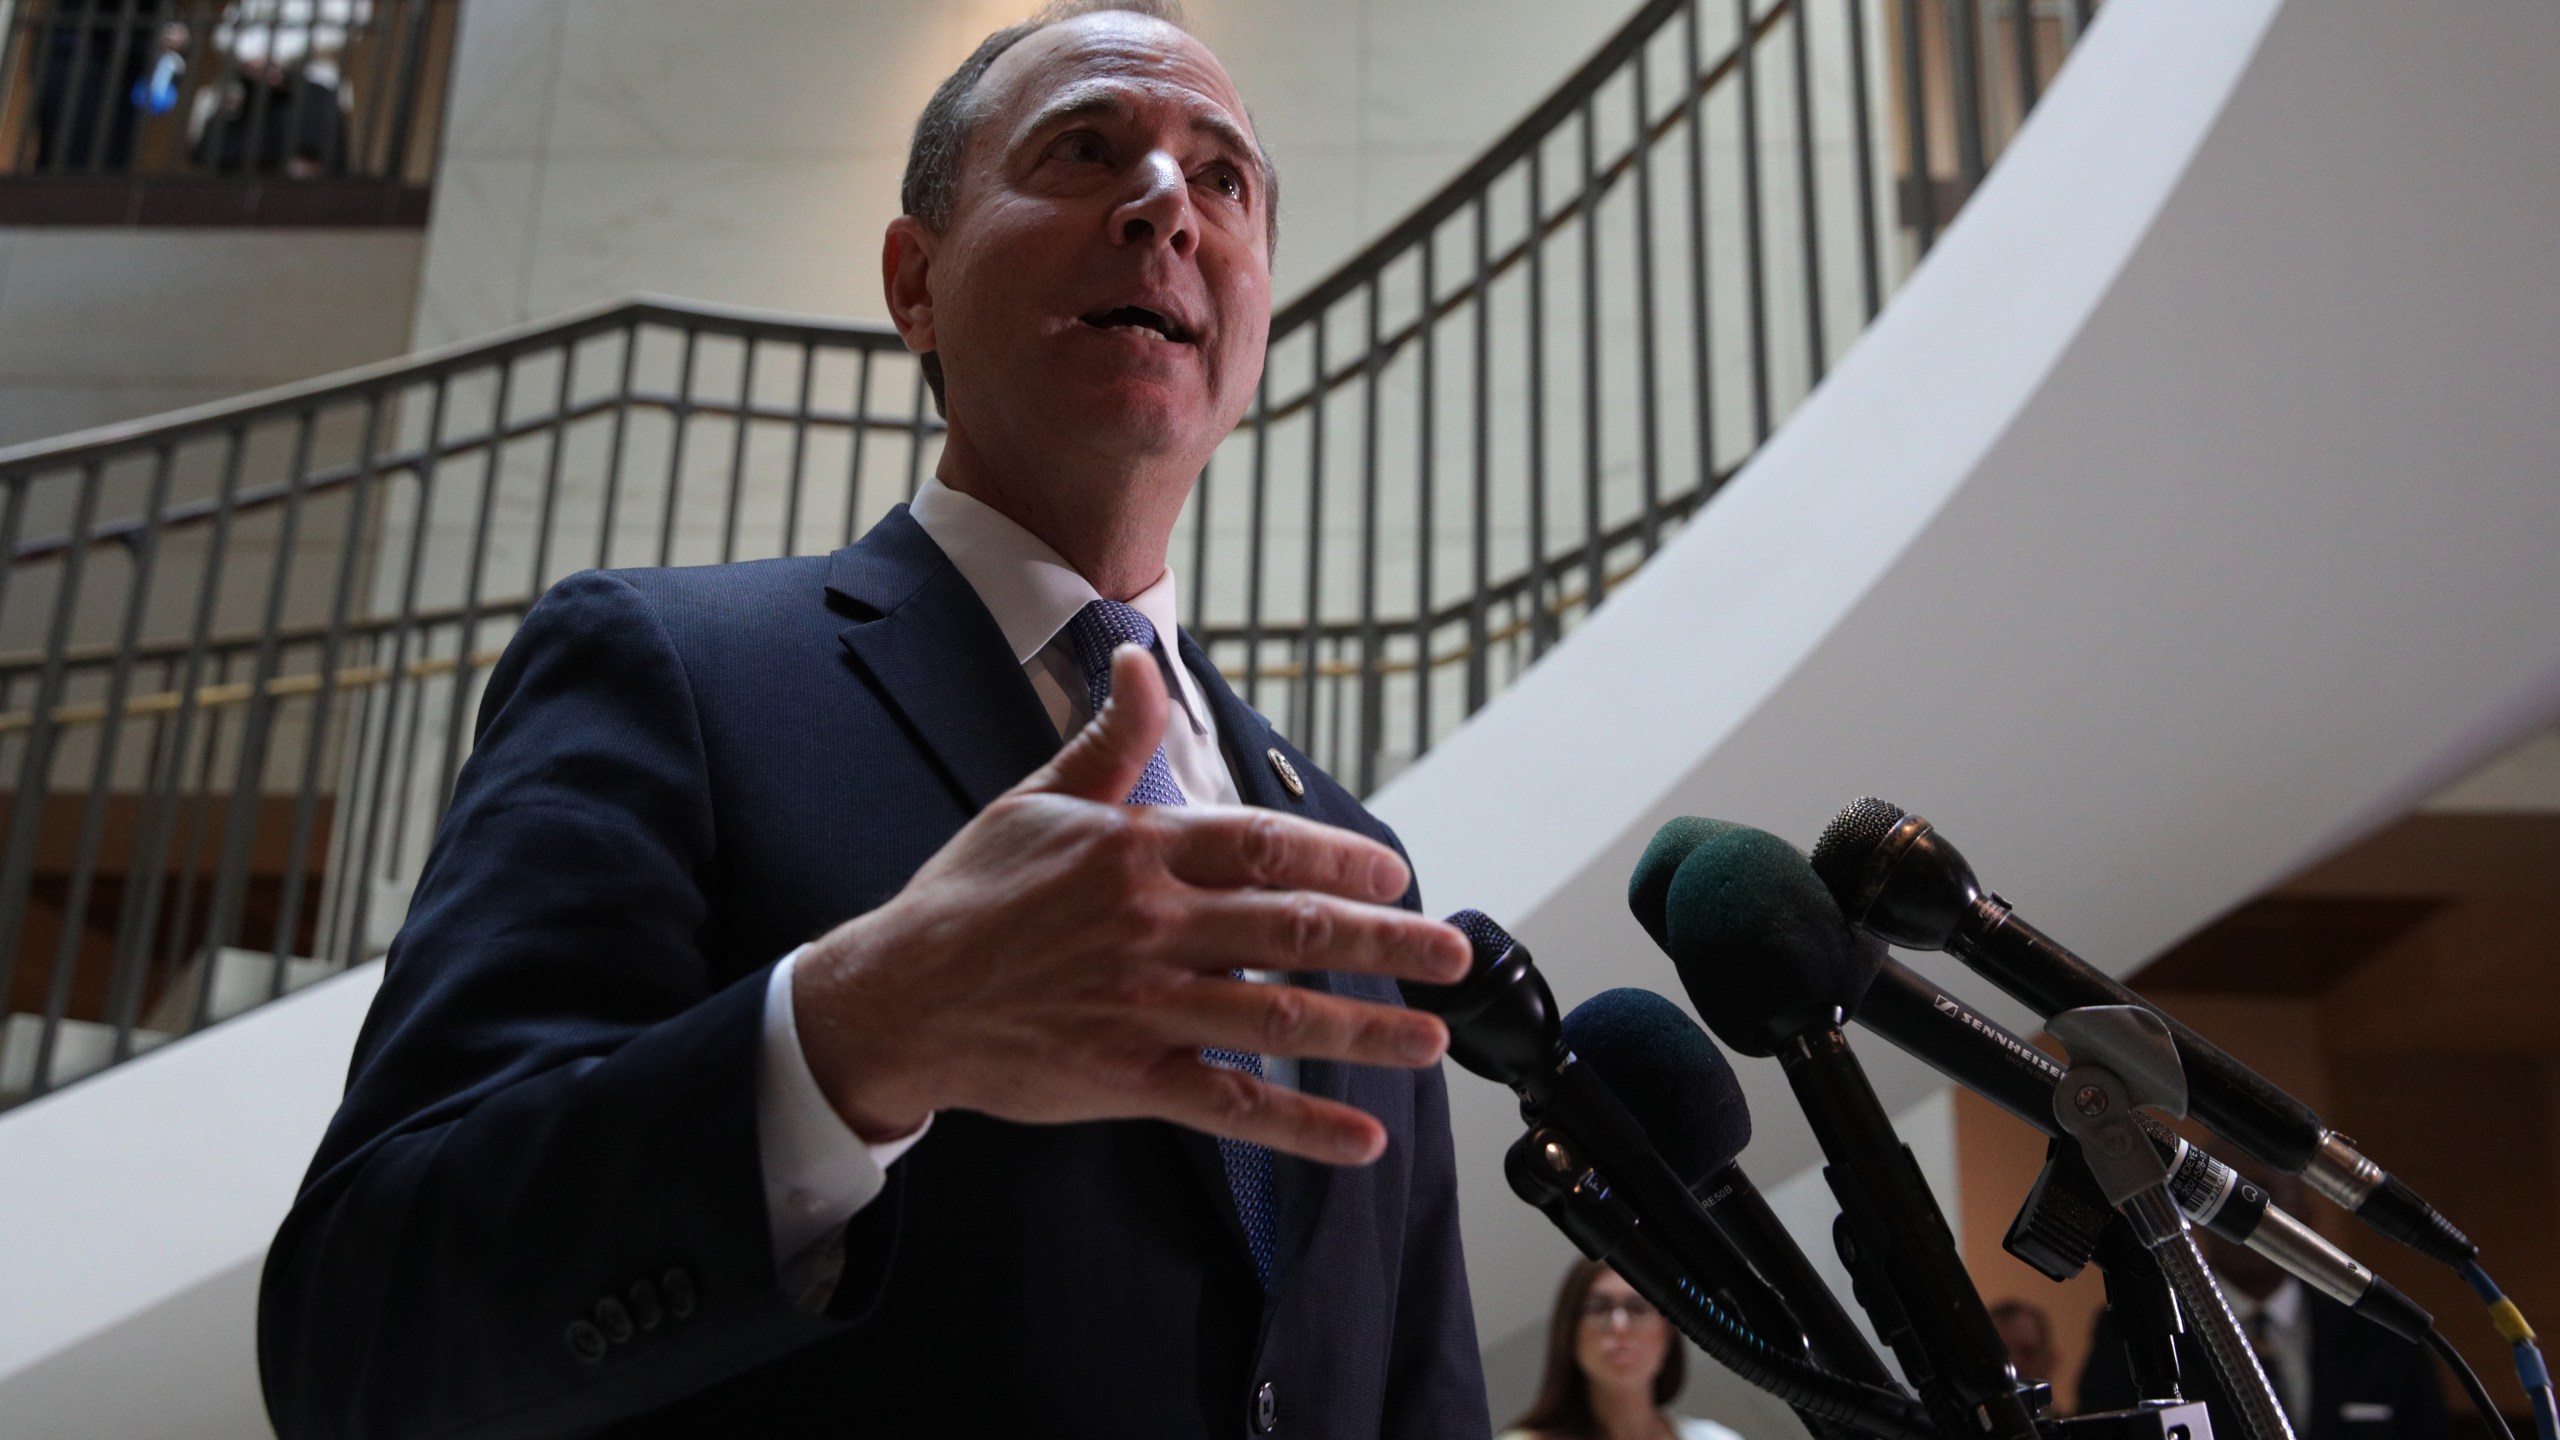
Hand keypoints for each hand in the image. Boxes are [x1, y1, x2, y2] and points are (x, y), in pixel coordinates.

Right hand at [793, 645, 1470, 1163]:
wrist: (897, 998)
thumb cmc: (969, 895)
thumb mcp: (1037, 800)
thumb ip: (1111, 736)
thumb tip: (1141, 657)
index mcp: (1137, 852)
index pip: (1261, 846)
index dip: (1337, 860)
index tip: (1395, 875)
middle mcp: (1151, 927)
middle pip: (1292, 932)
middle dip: (1385, 944)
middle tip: (1453, 958)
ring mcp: (1142, 1008)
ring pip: (1277, 1020)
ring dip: (1365, 1033)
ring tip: (1431, 1042)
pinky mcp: (1126, 1079)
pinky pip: (1229, 1105)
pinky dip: (1299, 1126)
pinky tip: (1361, 1138)